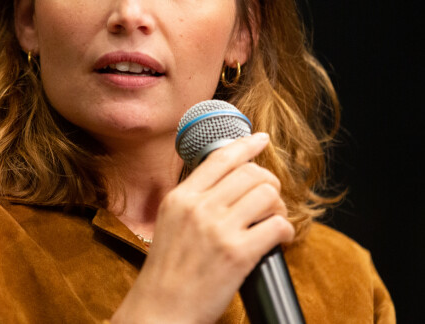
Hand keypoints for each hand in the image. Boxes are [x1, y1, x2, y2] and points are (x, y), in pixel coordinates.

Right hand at [111, 133, 294, 323]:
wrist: (161, 309)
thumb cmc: (167, 269)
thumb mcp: (170, 220)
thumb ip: (193, 197)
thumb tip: (225, 178)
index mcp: (181, 197)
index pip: (220, 158)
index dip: (245, 145)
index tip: (260, 139)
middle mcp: (199, 207)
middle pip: (249, 173)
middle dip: (268, 180)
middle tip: (269, 194)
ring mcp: (219, 229)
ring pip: (267, 194)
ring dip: (277, 204)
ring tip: (272, 217)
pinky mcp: (238, 254)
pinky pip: (277, 225)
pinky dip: (285, 229)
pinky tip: (280, 237)